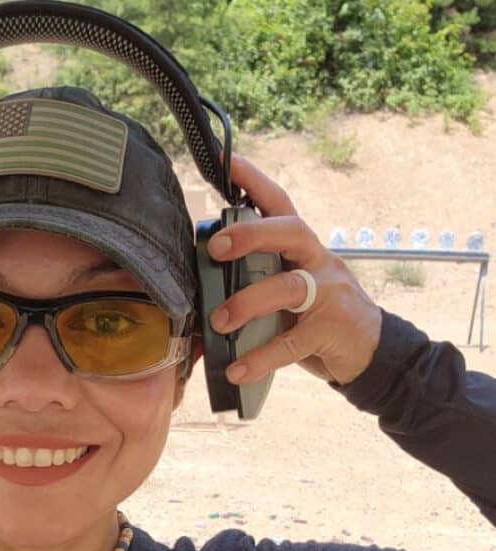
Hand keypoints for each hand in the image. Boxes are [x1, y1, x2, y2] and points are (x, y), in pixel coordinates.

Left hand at [208, 153, 382, 386]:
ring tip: (219, 321)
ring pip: (287, 287)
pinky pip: (289, 344)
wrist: (371, 352)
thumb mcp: (290, 292)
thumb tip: (201, 289)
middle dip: (250, 235)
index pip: (278, 204)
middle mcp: (317, 262)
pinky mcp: (330, 331)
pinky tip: (236, 369)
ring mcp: (328, 295)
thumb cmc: (317, 317)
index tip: (225, 160)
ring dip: (248, 302)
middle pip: (288, 232)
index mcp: (302, 248)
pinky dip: (259, 358)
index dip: (254, 180)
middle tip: (216, 248)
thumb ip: (257, 282)